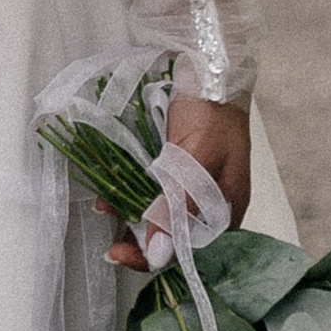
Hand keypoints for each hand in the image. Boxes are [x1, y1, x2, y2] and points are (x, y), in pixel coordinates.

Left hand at [107, 93, 252, 267]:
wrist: (210, 72)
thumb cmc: (212, 114)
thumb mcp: (196, 160)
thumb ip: (177, 205)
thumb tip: (159, 253)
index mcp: (224, 211)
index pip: (190, 251)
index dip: (156, 257)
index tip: (121, 256)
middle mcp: (209, 205)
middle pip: (173, 237)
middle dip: (140, 242)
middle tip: (109, 246)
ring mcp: (192, 187)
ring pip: (160, 216)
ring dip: (132, 218)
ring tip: (105, 211)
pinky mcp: (176, 170)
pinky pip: (153, 191)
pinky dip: (132, 195)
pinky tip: (111, 196)